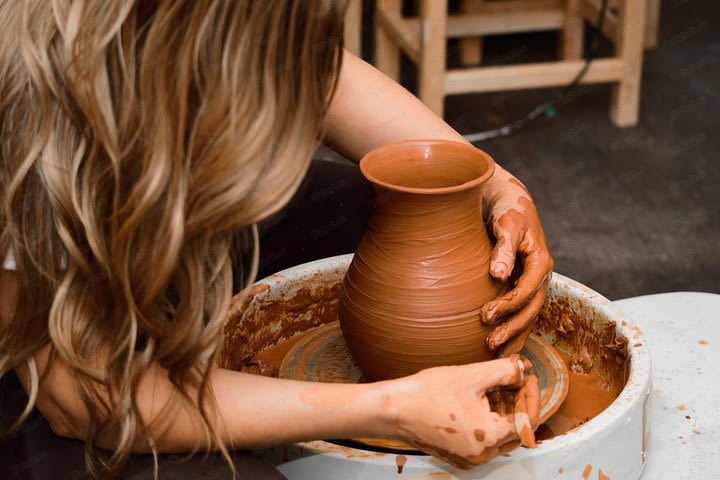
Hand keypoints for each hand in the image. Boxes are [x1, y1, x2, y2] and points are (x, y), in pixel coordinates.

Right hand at [386, 356, 539, 468]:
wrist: (394, 409)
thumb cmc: (429, 393)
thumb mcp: (471, 375)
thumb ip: (504, 371)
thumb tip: (522, 368)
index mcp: (490, 437)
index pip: (528, 421)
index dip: (531, 396)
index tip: (526, 377)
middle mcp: (482, 454)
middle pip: (515, 431)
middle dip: (518, 403)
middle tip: (512, 380)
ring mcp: (468, 458)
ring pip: (499, 436)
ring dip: (502, 412)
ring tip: (494, 389)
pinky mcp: (457, 455)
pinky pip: (482, 441)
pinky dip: (486, 422)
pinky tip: (477, 402)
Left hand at [480, 166, 553, 355]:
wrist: (509, 202)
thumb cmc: (507, 211)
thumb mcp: (506, 225)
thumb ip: (503, 249)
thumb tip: (498, 274)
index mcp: (540, 260)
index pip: (527, 290)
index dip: (508, 305)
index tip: (486, 316)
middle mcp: (541, 275)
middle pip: (531, 308)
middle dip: (513, 328)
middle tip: (490, 343)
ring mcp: (533, 282)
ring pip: (528, 314)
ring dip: (515, 334)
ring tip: (496, 353)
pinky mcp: (523, 285)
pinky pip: (521, 310)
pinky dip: (513, 328)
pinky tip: (501, 345)